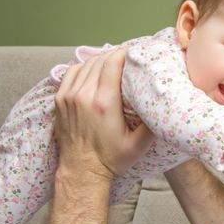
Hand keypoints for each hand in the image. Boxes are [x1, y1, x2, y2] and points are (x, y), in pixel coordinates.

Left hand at [55, 48, 154, 177]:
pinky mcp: (60, 100)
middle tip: (128, 58)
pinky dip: (84, 67)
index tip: (135, 53)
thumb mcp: (139, 144)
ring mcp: (68, 97)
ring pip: (85, 64)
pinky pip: (71, 72)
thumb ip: (152, 122)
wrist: (82, 171)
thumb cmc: (112, 158)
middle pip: (99, 60)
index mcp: (104, 103)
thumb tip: (164, 102)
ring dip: (100, 60)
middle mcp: (84, 96)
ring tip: (113, 63)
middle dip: (115, 55)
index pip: (112, 63)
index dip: (125, 53)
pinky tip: (94, 71)